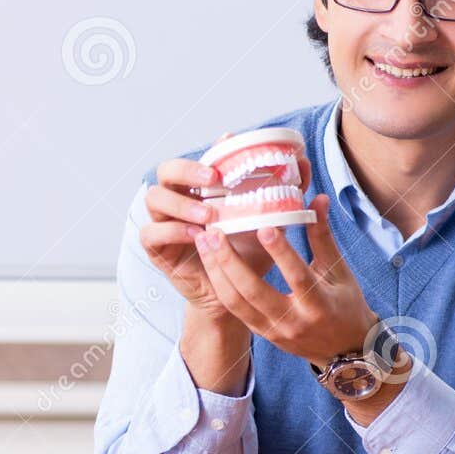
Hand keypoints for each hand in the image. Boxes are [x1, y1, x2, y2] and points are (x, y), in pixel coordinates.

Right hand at [141, 134, 313, 323]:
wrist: (241, 295)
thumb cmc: (252, 251)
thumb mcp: (268, 218)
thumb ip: (284, 189)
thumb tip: (303, 160)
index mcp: (199, 188)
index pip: (190, 160)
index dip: (203, 158)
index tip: (224, 166)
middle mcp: (177, 201)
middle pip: (164, 172)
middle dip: (186, 171)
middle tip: (212, 181)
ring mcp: (163, 223)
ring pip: (153, 199)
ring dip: (181, 203)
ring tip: (209, 216)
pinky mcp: (156, 249)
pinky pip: (151, 233)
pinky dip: (173, 231)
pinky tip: (197, 236)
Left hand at [190, 192, 379, 368]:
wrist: (344, 352)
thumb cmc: (345, 305)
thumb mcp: (338, 272)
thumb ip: (322, 236)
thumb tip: (317, 198)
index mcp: (319, 305)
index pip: (297, 276)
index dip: (281, 253)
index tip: (263, 227)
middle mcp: (293, 321)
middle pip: (255, 292)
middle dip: (230, 261)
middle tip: (214, 232)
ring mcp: (273, 330)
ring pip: (237, 302)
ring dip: (216, 271)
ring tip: (203, 242)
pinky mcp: (260, 334)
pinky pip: (233, 309)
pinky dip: (219, 285)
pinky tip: (208, 262)